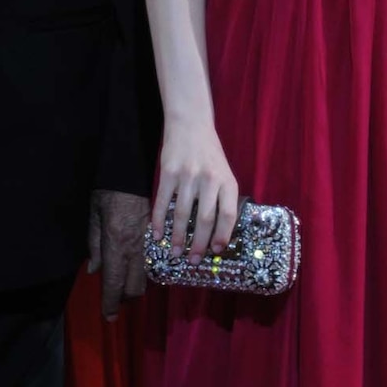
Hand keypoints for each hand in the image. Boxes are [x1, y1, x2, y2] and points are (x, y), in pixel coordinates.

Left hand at [88, 190, 149, 320]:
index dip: (111, 304)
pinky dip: (147, 268)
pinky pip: (155, 259)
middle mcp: (136, 247)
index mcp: (116, 244)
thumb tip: (95, 271)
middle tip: (116, 298)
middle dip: (125, 298)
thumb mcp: (94, 215)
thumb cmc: (109, 190)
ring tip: (127, 283)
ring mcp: (150, 240)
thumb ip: (94, 244)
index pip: (114, 283)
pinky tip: (141, 266)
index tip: (109, 317)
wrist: (134, 167)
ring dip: (137, 284)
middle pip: (135, 286)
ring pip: (147, 275)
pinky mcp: (159, 233)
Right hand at [152, 119, 238, 264]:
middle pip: (205, 218)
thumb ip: (222, 197)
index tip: (216, 251)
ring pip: (182, 214)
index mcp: (227, 180)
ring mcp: (188, 176)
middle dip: (198, 244)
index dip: (223, 234)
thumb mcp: (223, 172)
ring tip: (175, 252)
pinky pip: (163, 202)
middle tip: (193, 261)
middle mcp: (209, 179)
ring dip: (177, 237)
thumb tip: (216, 233)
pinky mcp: (169, 172)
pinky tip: (157, 234)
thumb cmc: (209, 154)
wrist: (191, 125)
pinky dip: (159, 221)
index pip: (228, 213)